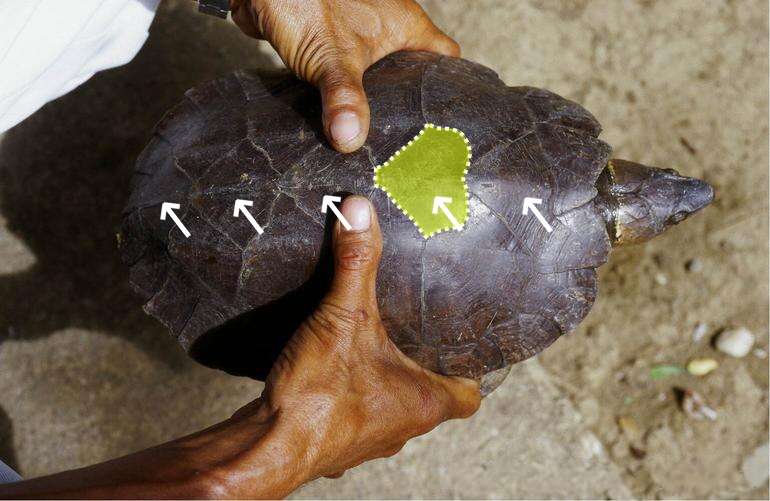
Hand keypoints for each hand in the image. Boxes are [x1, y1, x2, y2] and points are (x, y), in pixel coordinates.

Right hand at [229, 196, 480, 493]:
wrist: (265, 447)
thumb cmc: (317, 396)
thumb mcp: (343, 316)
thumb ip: (356, 262)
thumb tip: (361, 210)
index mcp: (423, 404)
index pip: (471, 396)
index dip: (472, 370)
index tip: (463, 345)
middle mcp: (402, 428)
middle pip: (432, 397)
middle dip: (424, 365)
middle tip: (416, 329)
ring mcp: (368, 440)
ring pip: (393, 407)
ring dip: (388, 379)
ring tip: (377, 342)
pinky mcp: (335, 440)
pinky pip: (356, 413)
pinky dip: (353, 391)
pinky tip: (334, 367)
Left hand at [230, 0, 459, 152]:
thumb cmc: (308, 4)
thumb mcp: (333, 58)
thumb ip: (345, 99)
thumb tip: (350, 140)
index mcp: (406, 26)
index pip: (447, 59)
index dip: (453, 88)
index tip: (445, 123)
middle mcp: (389, 29)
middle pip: (414, 74)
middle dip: (410, 108)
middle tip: (408, 144)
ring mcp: (361, 37)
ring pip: (381, 78)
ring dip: (377, 105)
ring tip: (378, 141)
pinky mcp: (332, 46)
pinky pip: (351, 78)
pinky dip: (349, 99)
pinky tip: (343, 122)